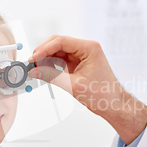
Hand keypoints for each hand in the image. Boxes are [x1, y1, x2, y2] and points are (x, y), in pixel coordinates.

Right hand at [28, 36, 146, 143]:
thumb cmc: (103, 95)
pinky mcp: (79, 64)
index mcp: (89, 48)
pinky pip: (61, 60)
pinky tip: (44, 70)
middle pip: (58, 44)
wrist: (114, 105)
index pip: (61, 41)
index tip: (34, 58)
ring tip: (36, 68)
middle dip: (44, 52)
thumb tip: (35, 71)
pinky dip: (52, 65)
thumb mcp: (73, 86)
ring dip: (46, 59)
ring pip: (58, 52)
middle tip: (32, 63)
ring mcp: (82, 56)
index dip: (44, 48)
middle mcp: (86, 49)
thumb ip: (52, 76)